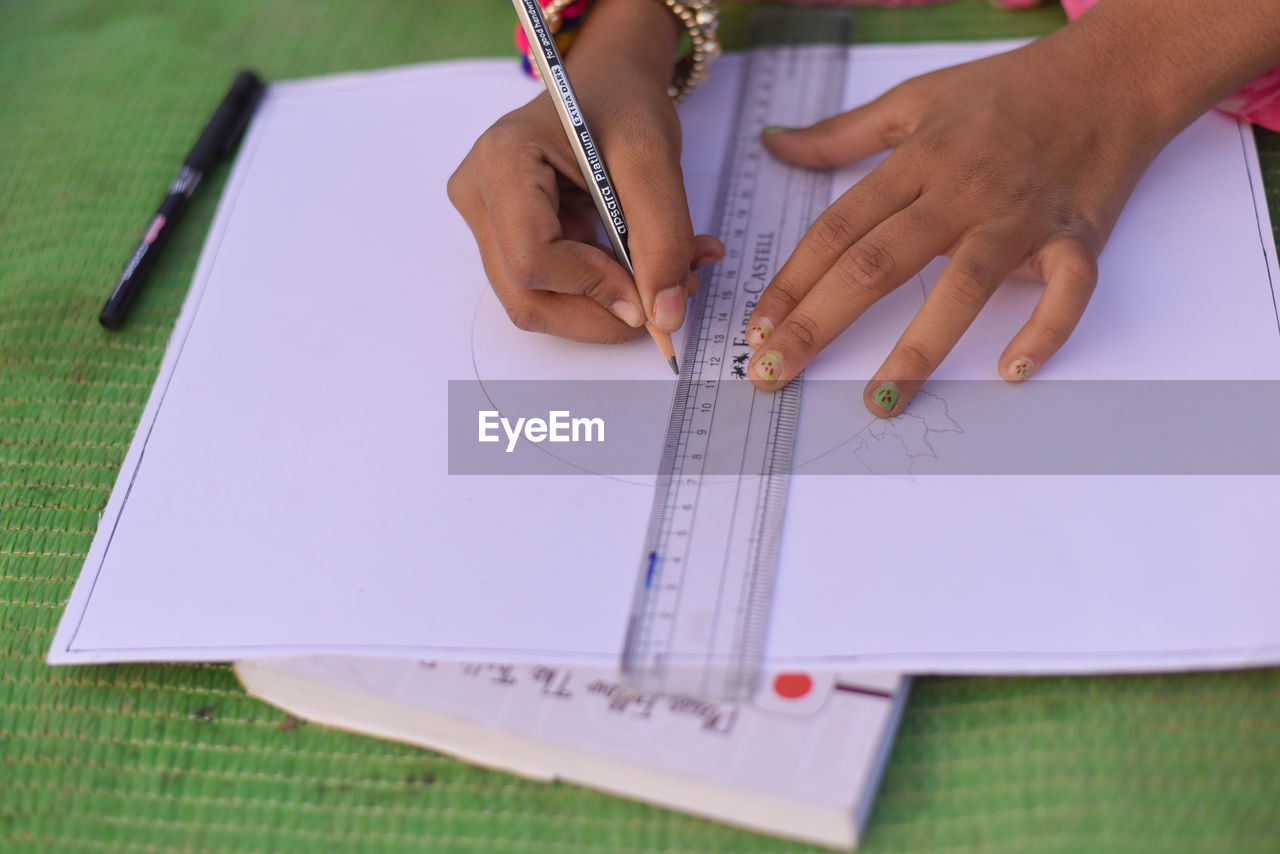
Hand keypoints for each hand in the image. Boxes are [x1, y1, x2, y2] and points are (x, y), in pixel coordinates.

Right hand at [448, 1, 722, 342]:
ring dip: (606, 307)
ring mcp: (486, 223)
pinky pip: (549, 292)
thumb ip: (662, 239)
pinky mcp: (506, 241)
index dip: (593, 286)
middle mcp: (478, 197)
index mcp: (501, 162)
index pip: (532, 258)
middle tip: (669, 297)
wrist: (607, 86)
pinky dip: (602, 294)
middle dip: (602, 310)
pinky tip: (642, 268)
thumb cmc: (621, 104)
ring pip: (537, 304)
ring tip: (666, 276)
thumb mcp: (654, 159)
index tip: (651, 289)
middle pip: (527, 295)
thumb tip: (664, 316)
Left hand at [743, 31, 1171, 414]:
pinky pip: (1067, 290)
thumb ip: (841, 133)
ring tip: (877, 401)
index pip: (837, 231)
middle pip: (876, 264)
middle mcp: (960, 192)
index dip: (792, 283)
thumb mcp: (914, 99)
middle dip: (818, 324)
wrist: (1111, 75)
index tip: (756, 330)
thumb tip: (775, 141)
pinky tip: (1011, 371)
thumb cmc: (1008, 91)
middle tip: (773, 374)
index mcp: (916, 162)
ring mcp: (1020, 217)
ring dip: (918, 349)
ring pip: (962, 286)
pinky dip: (1045, 329)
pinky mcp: (1079, 236)